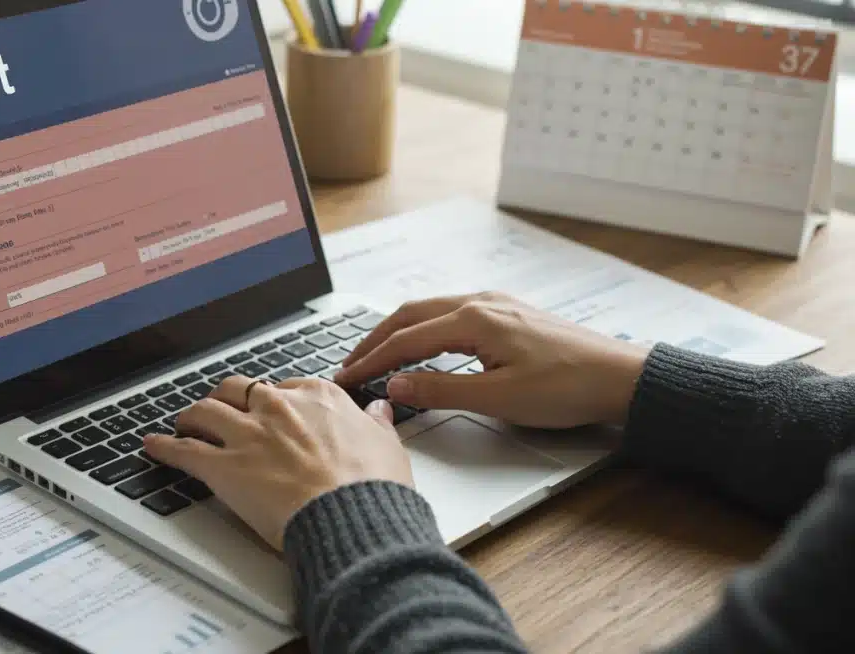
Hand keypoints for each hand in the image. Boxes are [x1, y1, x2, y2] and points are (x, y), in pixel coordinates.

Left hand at [142, 376, 411, 549]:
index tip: (268, 408)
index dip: (272, 399)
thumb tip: (379, 411)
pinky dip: (164, 447)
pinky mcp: (224, 467)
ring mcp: (248, 435)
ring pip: (205, 411)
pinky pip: (184, 450)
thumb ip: (377, 424)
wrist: (352, 517)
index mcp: (318, 398)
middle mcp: (278, 408)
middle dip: (226, 398)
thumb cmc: (372, 488)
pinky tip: (152, 446)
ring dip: (191, 416)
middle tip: (221, 409)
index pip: (284, 386)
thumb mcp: (388, 445)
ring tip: (184, 422)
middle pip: (238, 390)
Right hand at [334, 292, 649, 428]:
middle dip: (375, 339)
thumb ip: (440, 390)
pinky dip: (423, 328)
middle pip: (410, 315)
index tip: (345, 377)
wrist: (621, 378)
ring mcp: (496, 305)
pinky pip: (451, 313)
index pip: (404, 339)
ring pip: (430, 311)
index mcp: (473, 319)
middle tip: (349, 363)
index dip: (370, 360)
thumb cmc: (568, 387)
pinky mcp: (509, 314)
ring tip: (376, 353)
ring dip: (398, 331)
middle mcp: (480, 302)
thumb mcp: (497, 398)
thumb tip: (395, 386)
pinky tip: (422, 343)